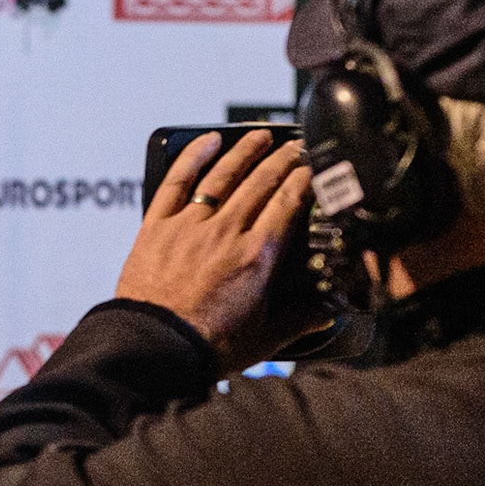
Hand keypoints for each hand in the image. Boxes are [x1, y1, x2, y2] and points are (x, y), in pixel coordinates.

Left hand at [114, 129, 320, 372]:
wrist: (154, 349)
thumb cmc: (206, 347)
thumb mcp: (265, 339)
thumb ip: (302, 321)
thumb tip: (331, 312)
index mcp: (257, 257)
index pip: (289, 202)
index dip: (305, 179)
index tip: (314, 168)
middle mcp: (226, 233)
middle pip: (261, 182)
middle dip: (283, 159)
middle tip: (297, 147)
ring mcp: (190, 225)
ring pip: (223, 175)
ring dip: (245, 151)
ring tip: (261, 136)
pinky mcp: (158, 226)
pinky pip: (177, 181)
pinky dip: (193, 156)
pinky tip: (207, 140)